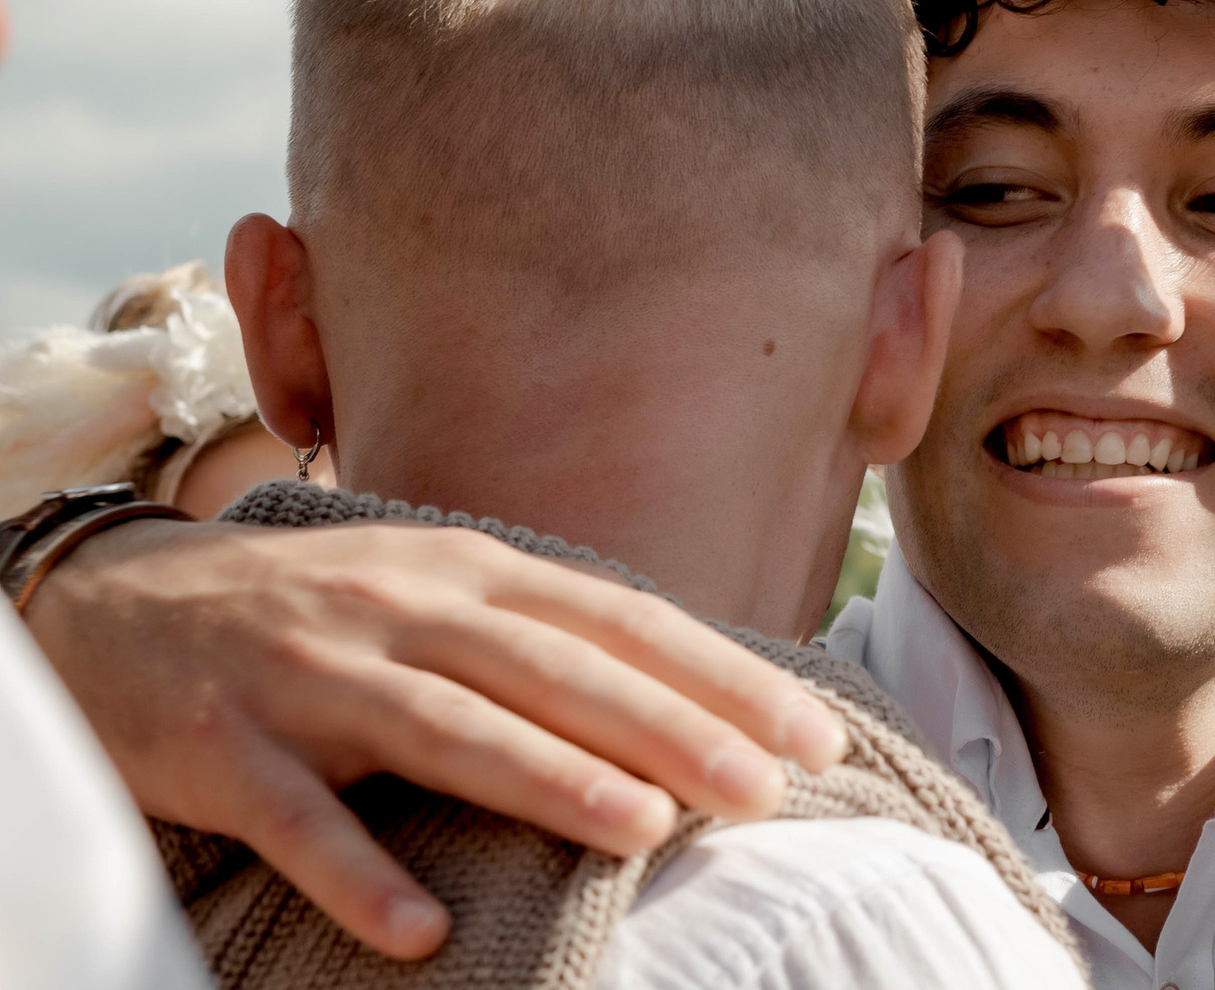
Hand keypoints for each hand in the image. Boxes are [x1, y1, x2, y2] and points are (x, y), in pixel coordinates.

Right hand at [22, 517, 851, 958]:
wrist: (115, 602)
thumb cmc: (315, 613)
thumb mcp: (435, 593)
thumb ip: (543, 636)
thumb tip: (685, 694)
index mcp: (470, 573)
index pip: (621, 621)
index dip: (721, 675)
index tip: (813, 733)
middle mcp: (405, 612)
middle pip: (558, 670)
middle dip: (672, 728)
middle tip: (767, 786)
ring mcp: (313, 676)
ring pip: (450, 729)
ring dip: (551, 778)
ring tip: (645, 829)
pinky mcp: (223, 747)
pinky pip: (299, 818)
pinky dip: (358, 873)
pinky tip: (421, 929)